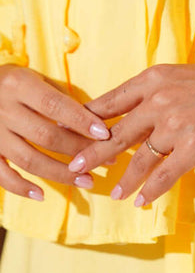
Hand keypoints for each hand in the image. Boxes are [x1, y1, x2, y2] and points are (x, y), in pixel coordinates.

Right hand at [0, 64, 110, 200]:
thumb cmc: (15, 83)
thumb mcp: (36, 78)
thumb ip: (60, 98)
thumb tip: (94, 123)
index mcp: (19, 85)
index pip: (55, 105)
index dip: (81, 122)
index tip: (105, 135)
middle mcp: (3, 109)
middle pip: (46, 135)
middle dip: (79, 150)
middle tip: (106, 160)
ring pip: (28, 159)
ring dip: (60, 174)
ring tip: (87, 181)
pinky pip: (2, 174)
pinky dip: (20, 187)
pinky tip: (41, 194)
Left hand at [68, 64, 194, 205]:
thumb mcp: (177, 75)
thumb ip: (151, 90)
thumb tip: (127, 111)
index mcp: (152, 80)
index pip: (110, 102)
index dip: (88, 121)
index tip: (71, 134)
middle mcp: (158, 102)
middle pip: (116, 133)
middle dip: (92, 154)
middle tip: (74, 168)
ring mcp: (174, 126)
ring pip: (139, 159)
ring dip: (123, 179)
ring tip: (112, 193)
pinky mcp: (192, 147)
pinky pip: (164, 174)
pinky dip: (151, 190)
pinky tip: (141, 201)